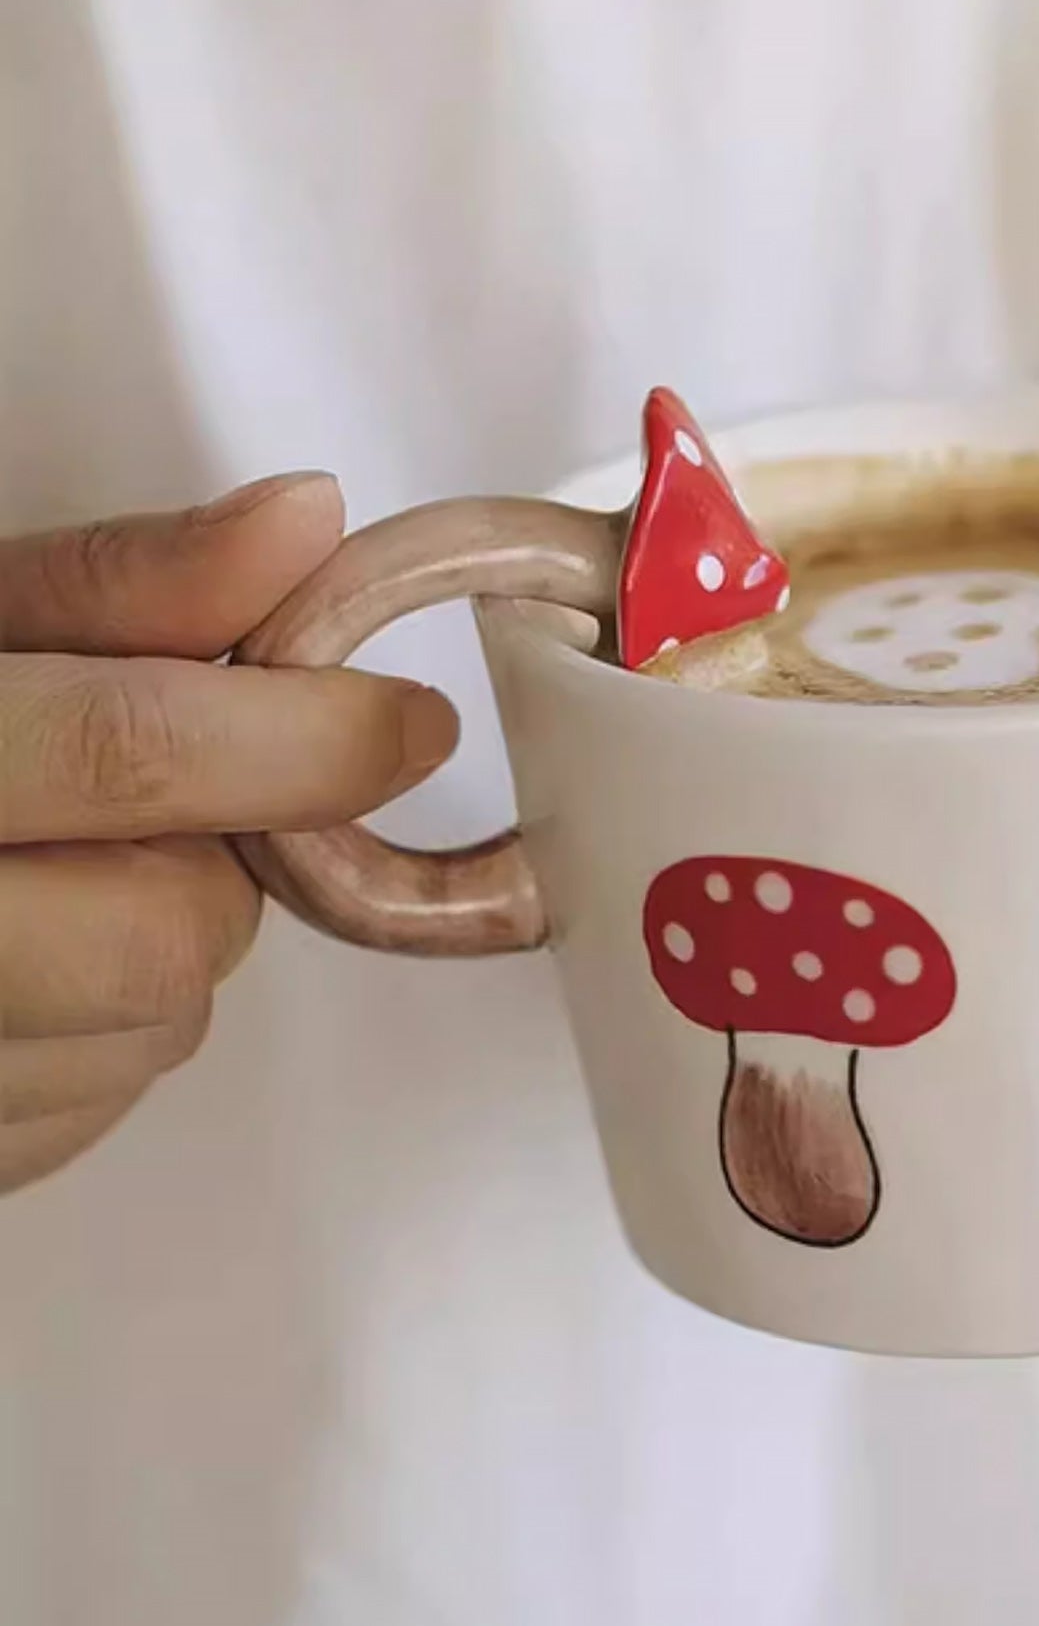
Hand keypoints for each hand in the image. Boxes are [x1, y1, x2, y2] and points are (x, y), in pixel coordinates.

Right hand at [0, 476, 457, 1193]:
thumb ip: (125, 586)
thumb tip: (306, 522)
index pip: (127, 754)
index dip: (302, 735)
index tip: (412, 721)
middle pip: (166, 930)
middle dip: (212, 858)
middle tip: (158, 804)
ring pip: (155, 1027)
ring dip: (161, 941)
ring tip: (60, 872)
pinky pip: (98, 1103)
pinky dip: (108, 1028)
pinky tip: (32, 954)